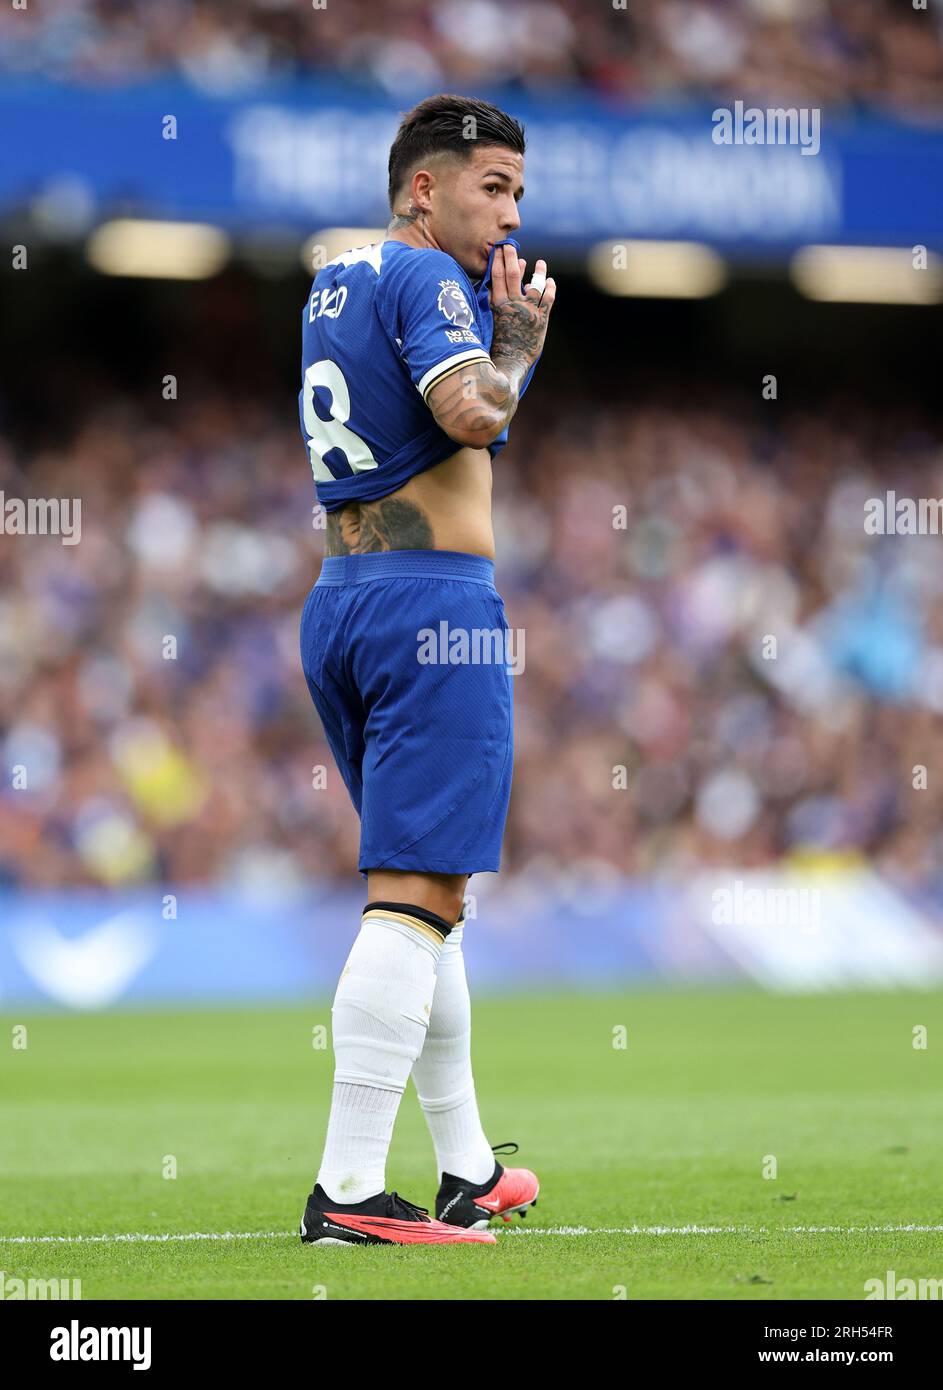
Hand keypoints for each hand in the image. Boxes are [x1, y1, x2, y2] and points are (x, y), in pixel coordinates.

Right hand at [489, 244, 555, 369]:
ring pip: (534, 284)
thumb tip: (494, 290)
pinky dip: (550, 288)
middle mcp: (513, 305)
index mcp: (498, 306)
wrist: (510, 364)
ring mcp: (528, 311)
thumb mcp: (492, 322)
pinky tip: (550, 281)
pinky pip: (548, 298)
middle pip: (512, 275)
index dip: (498, 261)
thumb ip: (495, 304)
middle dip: (510, 257)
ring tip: (540, 263)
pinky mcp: (541, 319)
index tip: (498, 249)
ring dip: (537, 272)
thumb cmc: (498, 346)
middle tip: (509, 245)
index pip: (497, 277)